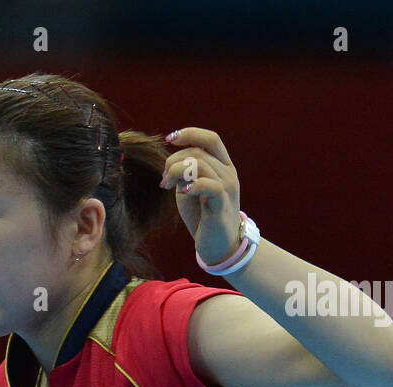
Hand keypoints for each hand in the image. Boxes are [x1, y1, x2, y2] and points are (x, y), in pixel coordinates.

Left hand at [158, 127, 242, 265]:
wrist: (220, 246)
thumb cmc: (203, 217)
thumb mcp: (191, 190)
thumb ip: (185, 174)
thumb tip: (172, 161)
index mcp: (222, 166)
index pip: (210, 139)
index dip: (190, 133)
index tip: (170, 139)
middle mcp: (228, 173)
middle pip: (198, 151)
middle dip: (174, 162)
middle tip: (164, 180)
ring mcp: (227, 187)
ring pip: (200, 165)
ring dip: (177, 172)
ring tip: (168, 186)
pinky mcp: (222, 204)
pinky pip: (208, 185)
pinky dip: (192, 185)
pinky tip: (182, 193)